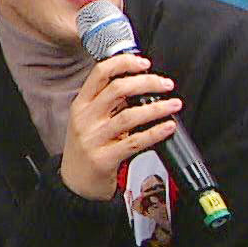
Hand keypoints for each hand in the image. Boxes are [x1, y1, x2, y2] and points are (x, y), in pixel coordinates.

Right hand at [59, 53, 181, 199]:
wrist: (74, 183)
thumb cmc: (86, 149)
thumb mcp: (88, 120)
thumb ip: (108, 103)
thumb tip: (139, 84)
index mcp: (81, 104)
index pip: (100, 73)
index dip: (124, 63)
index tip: (144, 63)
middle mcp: (85, 119)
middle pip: (117, 89)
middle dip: (147, 82)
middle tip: (165, 84)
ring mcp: (93, 139)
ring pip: (129, 115)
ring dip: (156, 108)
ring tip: (173, 105)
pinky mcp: (103, 158)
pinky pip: (134, 142)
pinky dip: (155, 132)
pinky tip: (167, 127)